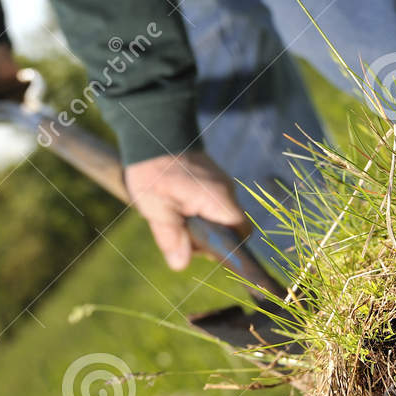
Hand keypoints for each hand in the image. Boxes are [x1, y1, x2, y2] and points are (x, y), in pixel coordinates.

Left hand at [124, 151, 248, 270]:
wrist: (153, 130)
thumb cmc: (154, 170)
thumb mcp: (156, 208)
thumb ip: (171, 237)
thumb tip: (181, 265)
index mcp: (218, 199)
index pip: (241, 234)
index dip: (227, 249)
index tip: (201, 249)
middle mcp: (227, 190)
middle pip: (230, 228)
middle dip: (208, 238)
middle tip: (179, 231)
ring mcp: (221, 182)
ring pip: (220, 216)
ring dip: (200, 224)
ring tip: (173, 215)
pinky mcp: (213, 178)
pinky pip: (212, 203)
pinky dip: (198, 210)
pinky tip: (176, 204)